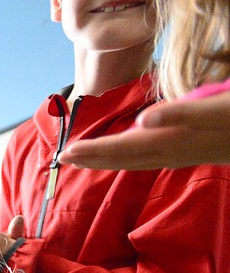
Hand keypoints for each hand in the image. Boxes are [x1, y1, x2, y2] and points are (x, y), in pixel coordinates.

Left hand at [59, 89, 229, 169]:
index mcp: (170, 143)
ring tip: (81, 156)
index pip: (122, 150)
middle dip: (92, 158)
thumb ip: (178, 116)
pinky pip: (161, 144)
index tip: (65, 154)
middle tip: (61, 159)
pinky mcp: (195, 142)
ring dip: (108, 155)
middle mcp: (171, 150)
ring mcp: (182, 150)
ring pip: (137, 155)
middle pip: (123, 156)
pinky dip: (144, 140)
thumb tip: (143, 122)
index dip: (93, 152)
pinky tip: (137, 135)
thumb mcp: (212, 113)